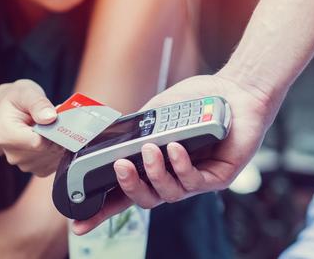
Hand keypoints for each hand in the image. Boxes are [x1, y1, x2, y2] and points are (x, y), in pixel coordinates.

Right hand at [0, 79, 63, 176]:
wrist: (10, 111)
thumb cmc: (18, 101)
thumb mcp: (26, 94)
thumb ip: (38, 104)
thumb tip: (50, 117)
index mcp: (8, 137)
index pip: (39, 143)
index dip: (54, 130)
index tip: (57, 115)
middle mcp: (14, 155)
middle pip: (48, 150)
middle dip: (59, 133)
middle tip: (56, 118)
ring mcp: (25, 164)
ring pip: (55, 156)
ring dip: (61, 141)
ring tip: (52, 126)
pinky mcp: (37, 169)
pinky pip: (57, 162)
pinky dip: (60, 149)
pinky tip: (53, 137)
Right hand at [71, 72, 275, 234]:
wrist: (236, 89)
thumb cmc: (198, 100)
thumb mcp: (158, 112)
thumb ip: (137, 128)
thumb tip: (110, 138)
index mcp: (157, 165)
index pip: (127, 191)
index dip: (103, 211)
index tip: (78, 224)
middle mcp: (175, 177)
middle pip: (146, 199)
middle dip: (129, 187)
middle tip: (119, 167)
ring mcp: (196, 180)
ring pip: (169, 193)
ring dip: (155, 173)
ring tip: (151, 149)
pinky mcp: (219, 178)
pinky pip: (195, 182)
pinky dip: (182, 166)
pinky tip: (176, 148)